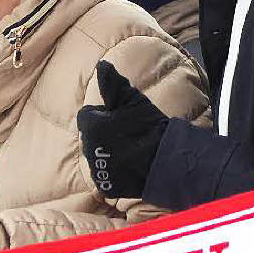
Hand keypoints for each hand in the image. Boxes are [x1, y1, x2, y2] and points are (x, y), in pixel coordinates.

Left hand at [77, 60, 168, 198]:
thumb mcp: (132, 99)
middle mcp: (90, 149)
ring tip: (129, 149)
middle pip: (90, 136)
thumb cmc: (150, 127)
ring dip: (107, 151)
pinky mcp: (107, 187)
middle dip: (102, 133)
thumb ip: (112, 83)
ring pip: (96, 156)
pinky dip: (113, 171)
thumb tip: (101, 65)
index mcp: (92, 127)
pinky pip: (104, 175)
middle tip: (125, 132)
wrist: (167, 160)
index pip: (87, 116)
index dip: (103, 114)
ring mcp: (98, 170)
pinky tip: (129, 165)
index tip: (118, 117)